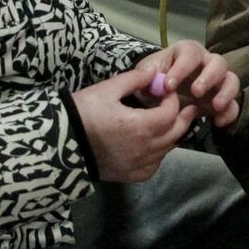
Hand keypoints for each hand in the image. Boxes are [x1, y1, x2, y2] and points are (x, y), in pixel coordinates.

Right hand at [71, 66, 196, 182]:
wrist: (60, 143)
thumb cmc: (84, 112)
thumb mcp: (107, 89)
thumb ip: (135, 79)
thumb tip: (155, 72)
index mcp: (141, 126)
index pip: (171, 113)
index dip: (173, 101)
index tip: (169, 93)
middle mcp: (145, 148)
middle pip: (176, 133)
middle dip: (182, 118)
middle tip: (187, 108)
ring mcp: (138, 165)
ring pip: (167, 150)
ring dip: (172, 135)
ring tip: (170, 123)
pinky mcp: (130, 176)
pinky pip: (154, 165)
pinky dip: (159, 155)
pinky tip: (153, 145)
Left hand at [136, 40, 240, 127]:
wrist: (159, 98)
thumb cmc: (153, 81)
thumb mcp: (144, 76)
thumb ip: (145, 75)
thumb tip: (152, 76)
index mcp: (187, 53)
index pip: (190, 53)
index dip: (182, 68)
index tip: (169, 86)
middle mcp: (207, 63)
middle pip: (218, 62)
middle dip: (209, 77)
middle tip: (196, 92)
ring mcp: (217, 82)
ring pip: (232, 80)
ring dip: (226, 93)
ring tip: (215, 106)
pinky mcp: (222, 99)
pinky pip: (233, 105)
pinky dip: (229, 113)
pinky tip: (217, 122)